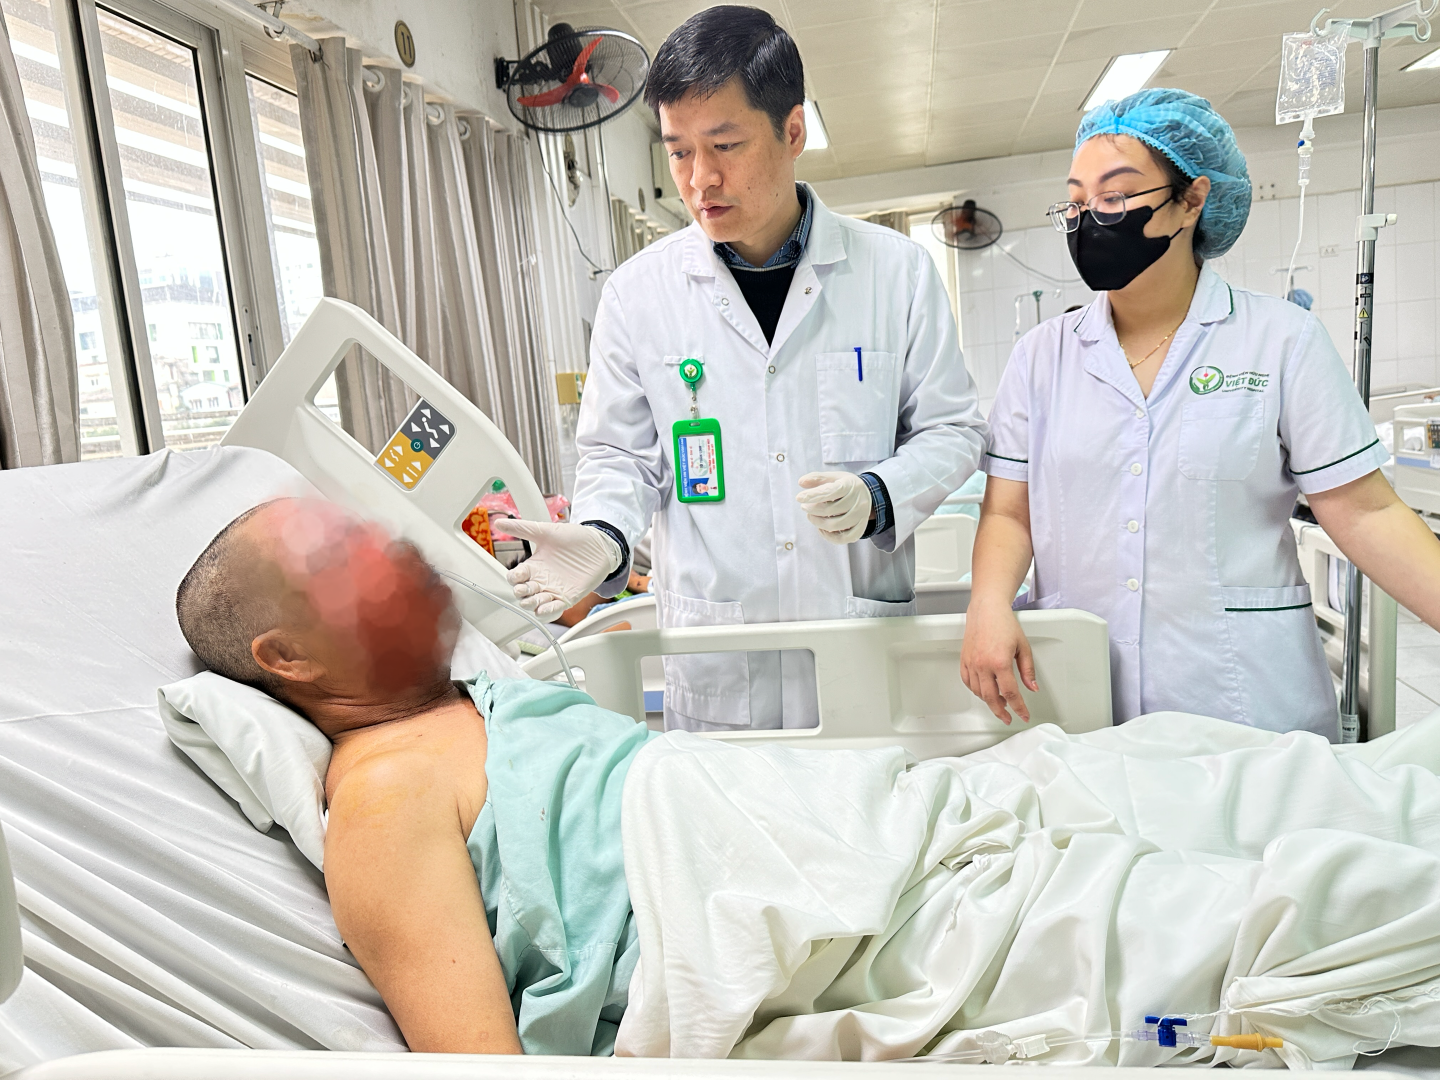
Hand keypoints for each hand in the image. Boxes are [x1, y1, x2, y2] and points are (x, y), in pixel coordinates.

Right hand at [502, 520, 620, 619]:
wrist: (599, 544)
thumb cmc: (574, 537)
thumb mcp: (546, 531)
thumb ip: (522, 528)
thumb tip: (499, 523)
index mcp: (534, 565)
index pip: (515, 577)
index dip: (513, 578)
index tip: (517, 575)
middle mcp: (541, 580)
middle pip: (522, 594)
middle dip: (520, 594)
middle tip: (524, 589)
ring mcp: (554, 590)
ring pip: (535, 604)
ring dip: (532, 604)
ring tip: (535, 599)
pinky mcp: (568, 597)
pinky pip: (554, 609)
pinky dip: (547, 611)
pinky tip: (544, 608)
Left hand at [795, 472, 871, 543]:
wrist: (866, 494)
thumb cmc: (846, 485)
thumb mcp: (833, 477)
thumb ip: (817, 478)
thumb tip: (801, 482)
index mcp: (851, 485)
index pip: (831, 491)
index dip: (813, 495)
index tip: (799, 498)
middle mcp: (859, 501)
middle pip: (831, 510)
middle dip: (813, 510)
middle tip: (804, 507)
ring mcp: (861, 516)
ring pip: (836, 525)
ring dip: (818, 523)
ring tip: (811, 516)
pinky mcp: (860, 528)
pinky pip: (844, 538)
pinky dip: (830, 536)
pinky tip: (822, 529)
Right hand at [960, 599, 1037, 723]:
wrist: (986, 610)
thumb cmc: (1003, 624)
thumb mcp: (1023, 647)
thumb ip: (1027, 670)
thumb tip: (1031, 687)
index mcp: (1000, 662)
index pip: (1011, 693)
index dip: (1019, 707)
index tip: (1023, 715)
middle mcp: (983, 665)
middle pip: (991, 698)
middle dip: (1001, 711)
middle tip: (1008, 717)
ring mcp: (971, 663)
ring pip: (978, 692)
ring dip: (989, 701)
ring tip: (999, 702)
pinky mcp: (964, 660)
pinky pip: (967, 682)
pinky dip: (975, 690)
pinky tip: (983, 691)